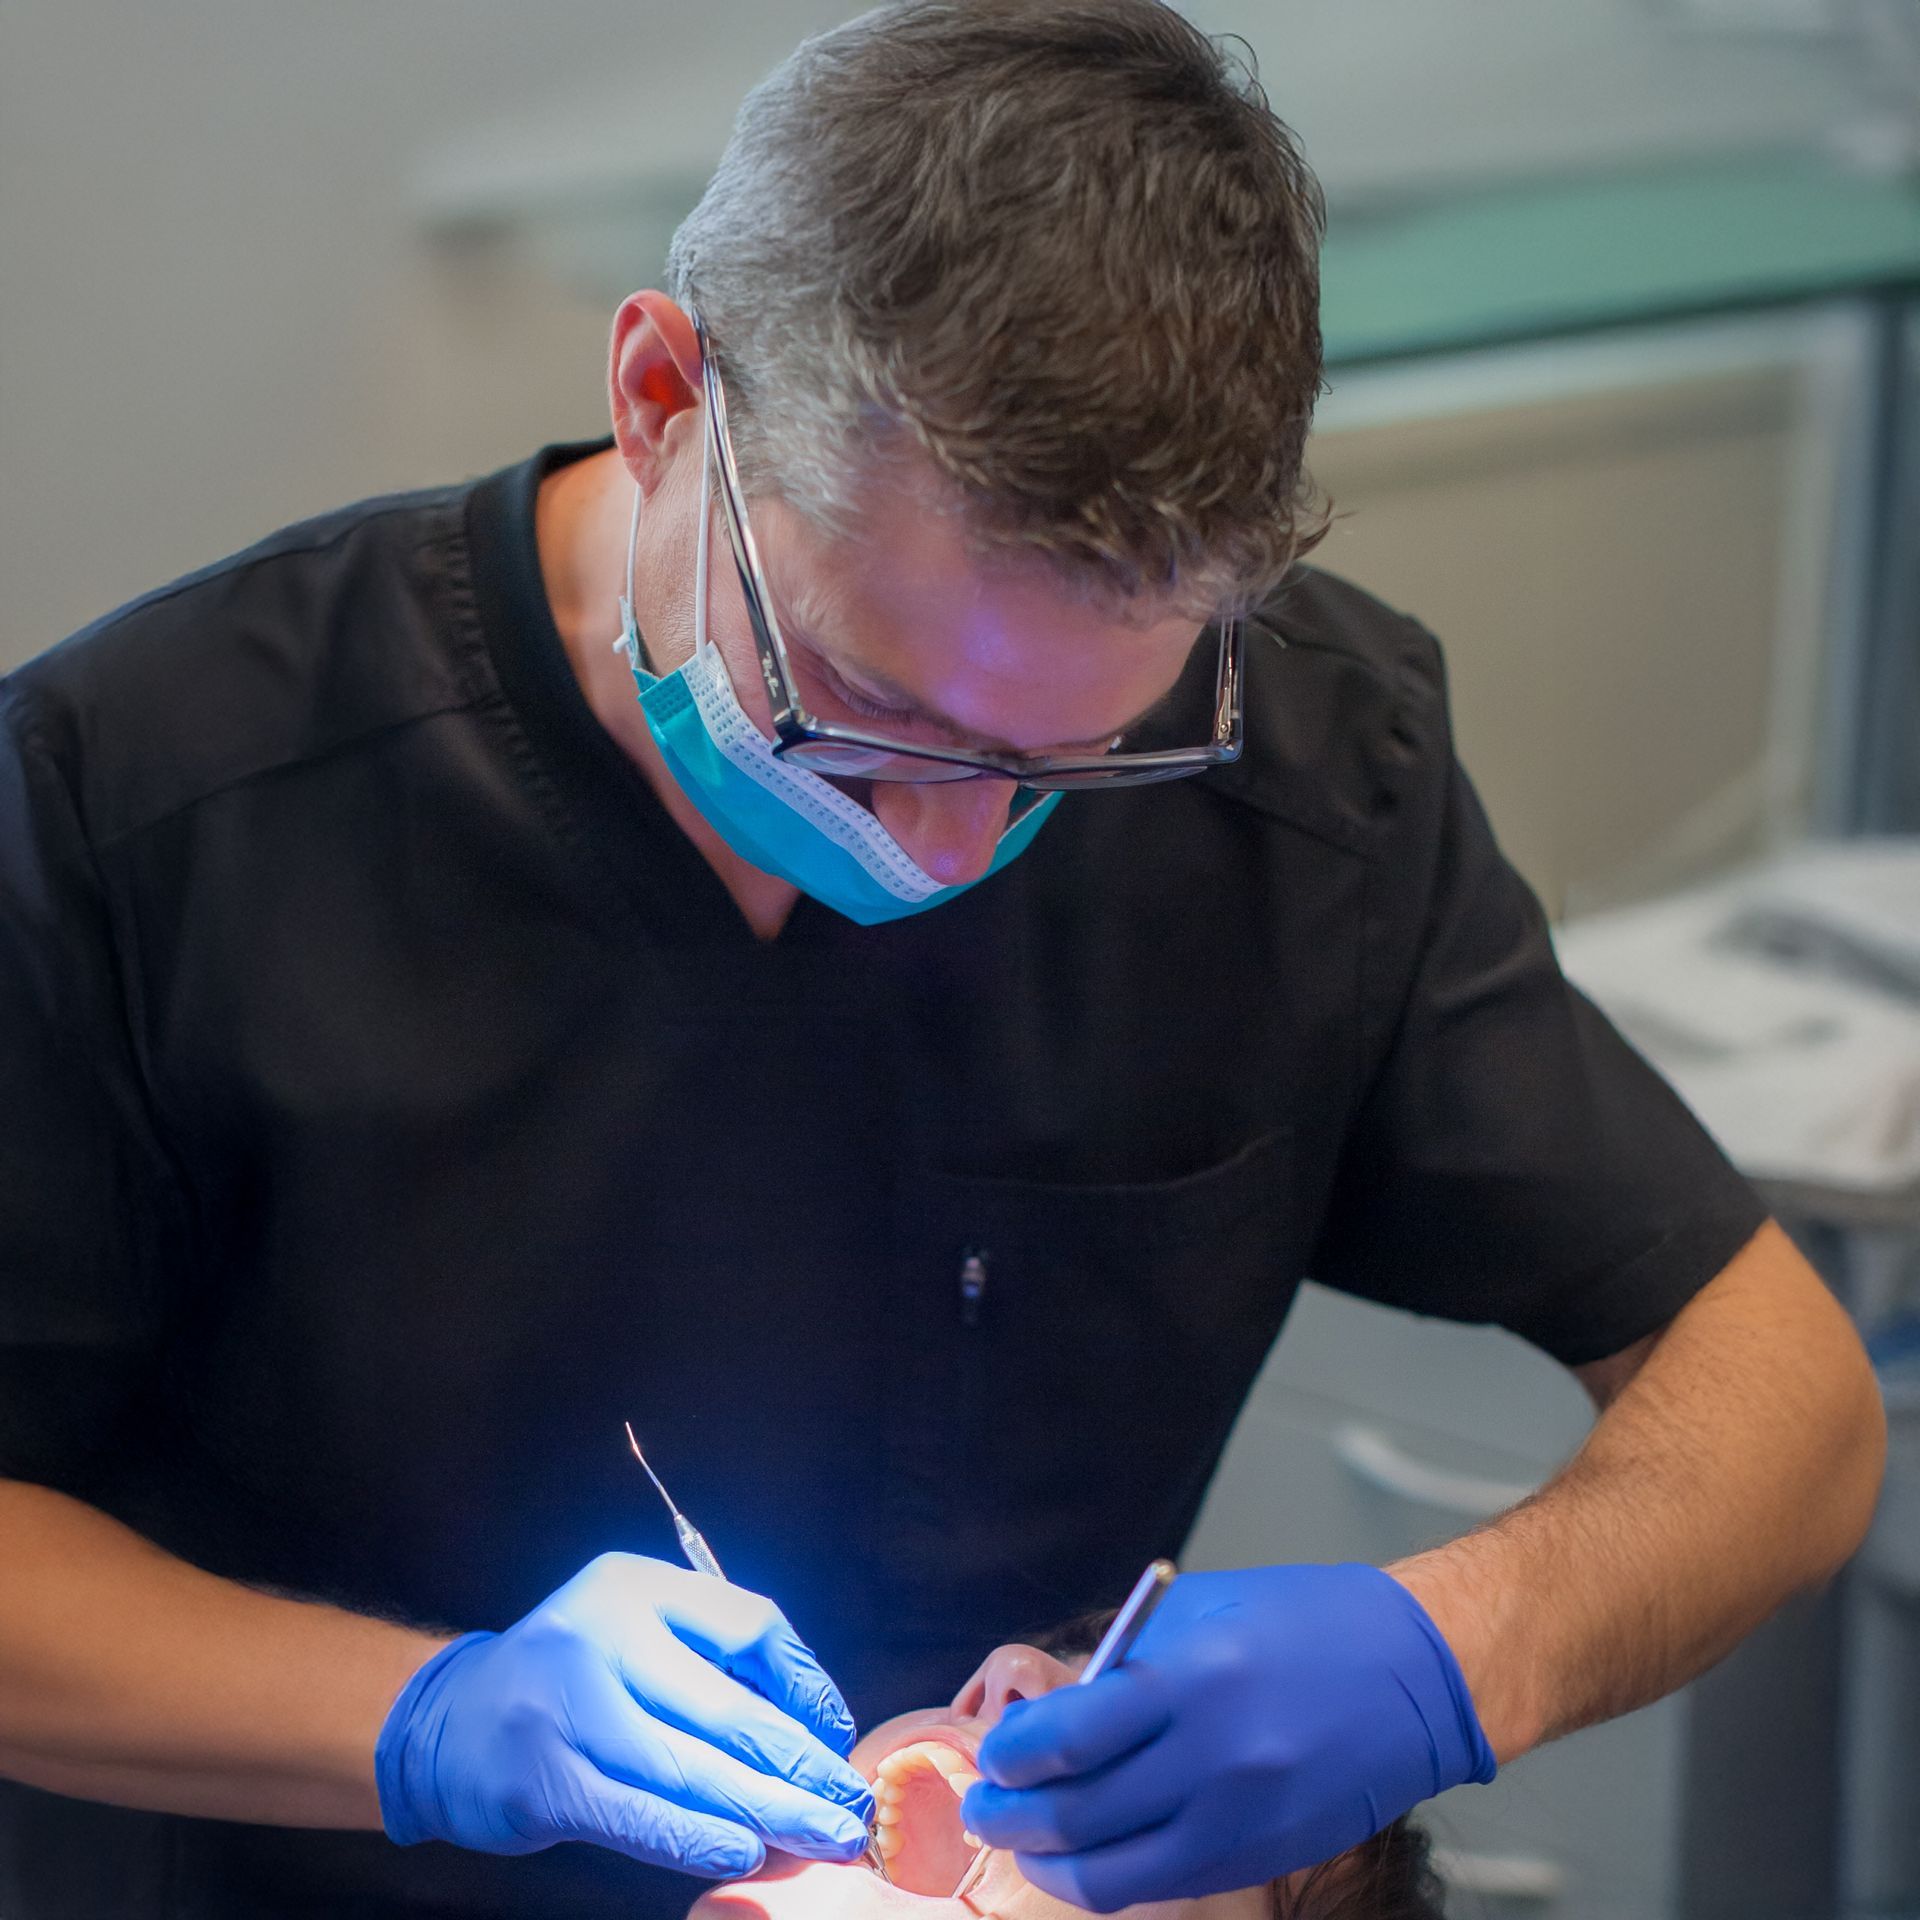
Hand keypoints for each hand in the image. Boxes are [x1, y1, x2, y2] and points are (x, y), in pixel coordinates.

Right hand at [375, 1553, 874, 1877]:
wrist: (448, 1721)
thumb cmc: (570, 1678)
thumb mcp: (633, 1631)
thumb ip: (709, 1661)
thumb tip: (812, 1727)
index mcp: (635, 1585)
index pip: (748, 1623)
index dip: (806, 1682)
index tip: (837, 1732)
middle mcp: (599, 1632)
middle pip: (726, 1704)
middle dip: (800, 1762)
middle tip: (851, 1803)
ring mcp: (565, 1706)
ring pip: (689, 1768)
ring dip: (767, 1809)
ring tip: (821, 1834)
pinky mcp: (542, 1779)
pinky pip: (640, 1815)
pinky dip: (698, 1838)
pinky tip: (744, 1851)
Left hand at [961, 1563, 1494, 1911]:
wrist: (1414, 1673)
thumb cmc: (1305, 1623)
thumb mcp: (1202, 1616)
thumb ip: (1127, 1670)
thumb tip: (1053, 1718)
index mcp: (1193, 1680)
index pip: (1067, 1738)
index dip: (1011, 1755)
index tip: (991, 1752)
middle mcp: (1213, 1759)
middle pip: (1077, 1814)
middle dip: (1010, 1815)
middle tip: (983, 1804)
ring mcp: (1238, 1820)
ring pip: (1110, 1872)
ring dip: (1047, 1860)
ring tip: (1020, 1838)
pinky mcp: (1257, 1858)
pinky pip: (1159, 1883)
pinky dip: (1106, 1877)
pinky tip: (1082, 1855)